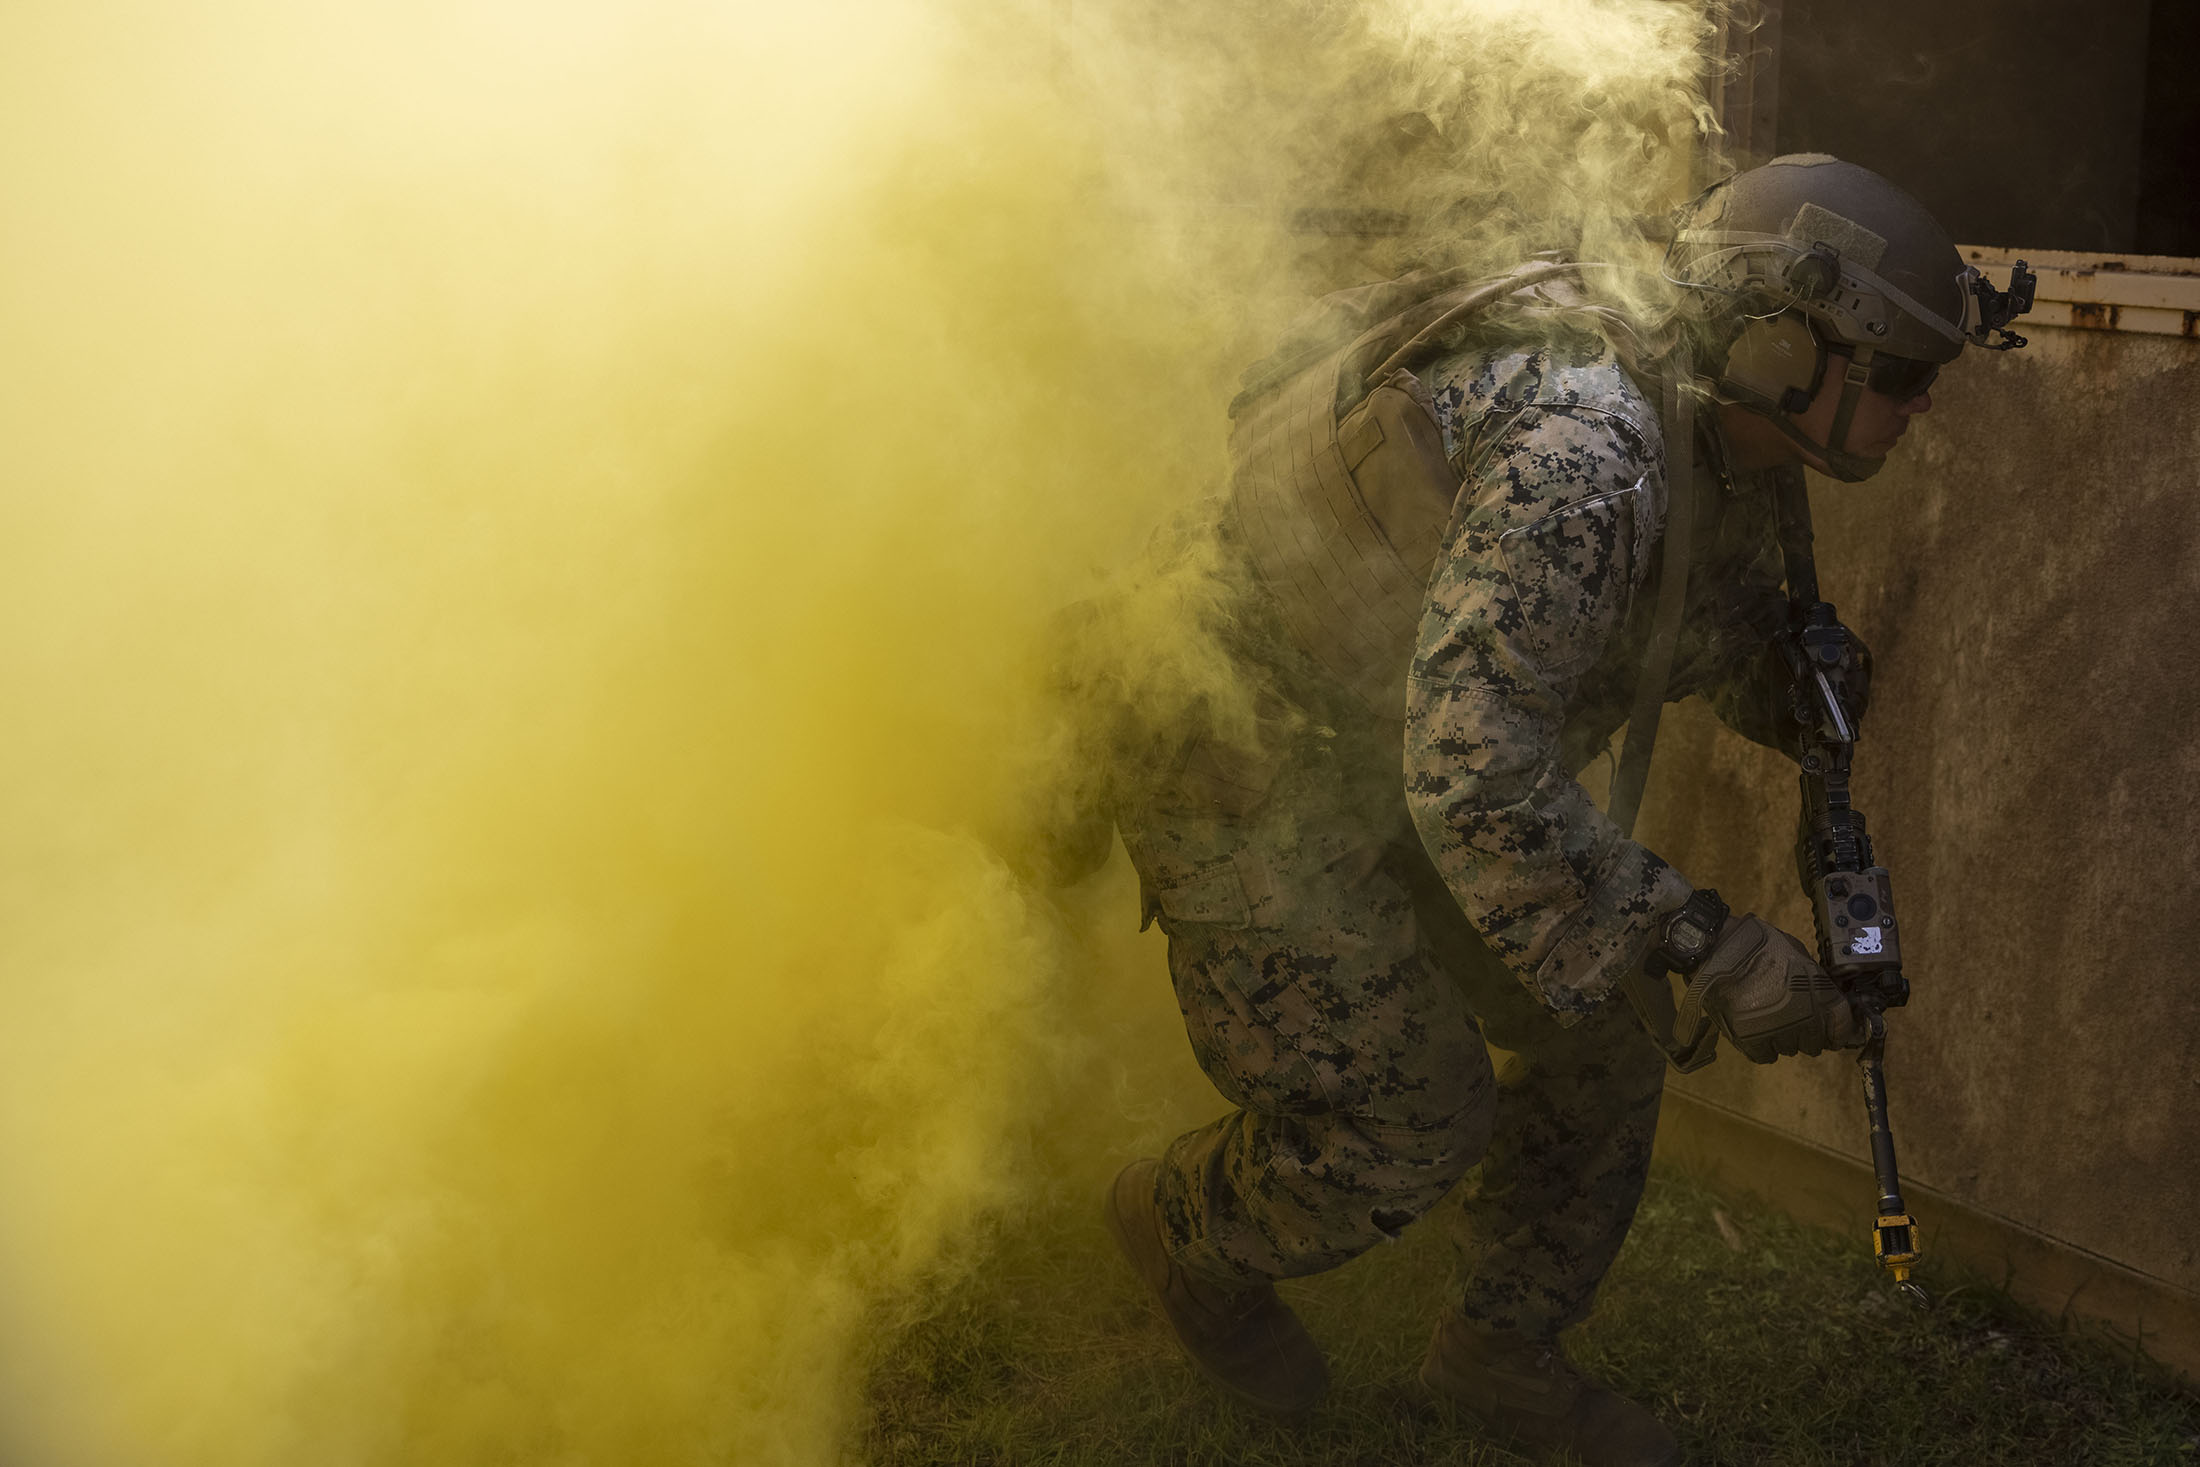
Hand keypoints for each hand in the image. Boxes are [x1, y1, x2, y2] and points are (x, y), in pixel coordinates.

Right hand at [1693, 915, 1867, 1063]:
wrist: (1718, 950)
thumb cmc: (1761, 945)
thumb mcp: (1799, 956)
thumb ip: (1814, 981)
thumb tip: (1822, 997)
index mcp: (1821, 997)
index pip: (1842, 1029)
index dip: (1838, 1030)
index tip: (1831, 1030)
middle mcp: (1804, 1021)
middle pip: (1815, 1044)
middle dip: (1807, 1033)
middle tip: (1793, 1018)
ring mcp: (1777, 1034)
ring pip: (1790, 1049)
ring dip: (1784, 1037)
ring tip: (1769, 1018)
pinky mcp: (1750, 1042)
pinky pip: (1766, 1055)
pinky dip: (1763, 1045)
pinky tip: (1756, 1030)